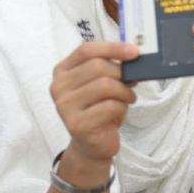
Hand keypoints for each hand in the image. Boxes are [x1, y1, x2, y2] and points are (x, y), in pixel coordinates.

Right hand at [51, 41, 138, 166]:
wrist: (91, 145)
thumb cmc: (98, 109)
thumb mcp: (102, 83)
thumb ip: (111, 68)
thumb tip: (132, 55)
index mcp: (62, 71)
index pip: (86, 50)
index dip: (112, 47)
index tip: (134, 50)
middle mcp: (59, 87)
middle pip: (97, 66)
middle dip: (121, 72)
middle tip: (132, 81)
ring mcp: (65, 106)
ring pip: (105, 85)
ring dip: (124, 91)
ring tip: (128, 97)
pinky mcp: (76, 124)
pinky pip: (109, 106)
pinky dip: (122, 107)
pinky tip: (120, 110)